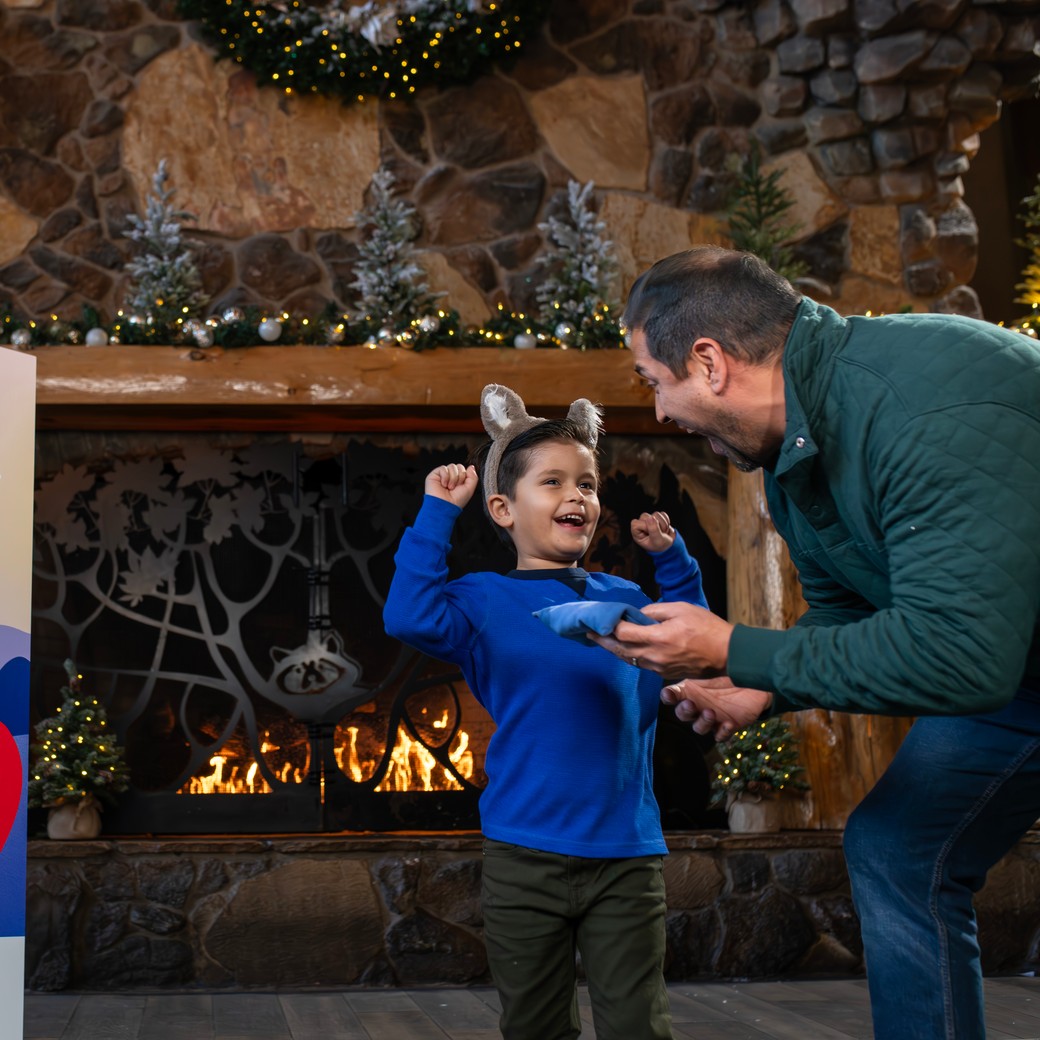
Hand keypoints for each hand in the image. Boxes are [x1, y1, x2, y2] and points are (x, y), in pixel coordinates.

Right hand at [425, 464, 478, 508]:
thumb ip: (473, 477)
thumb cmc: (456, 500)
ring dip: (452, 478)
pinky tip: (443, 484)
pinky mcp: (434, 475)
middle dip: (459, 477)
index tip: (461, 486)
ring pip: (452, 466)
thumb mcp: (469, 489)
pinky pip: (443, 468)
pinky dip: (445, 476)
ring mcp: (443, 476)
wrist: (445, 505)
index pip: (464, 470)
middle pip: (459, 466)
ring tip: (449, 487)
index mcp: (459, 481)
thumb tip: (471, 466)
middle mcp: (451, 477)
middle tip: (454, 487)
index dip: (464, 476)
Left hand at [588, 600, 731, 679]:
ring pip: (629, 659)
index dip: (608, 626)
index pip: (623, 633)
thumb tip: (638, 615)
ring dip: (613, 650)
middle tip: (587, 633)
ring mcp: (659, 668)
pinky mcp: (665, 674)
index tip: (599, 619)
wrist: (727, 654)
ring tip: (600, 641)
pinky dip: (628, 656)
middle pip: (620, 650)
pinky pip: (640, 665)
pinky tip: (622, 649)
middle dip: (602, 641)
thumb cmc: (707, 628)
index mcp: (658, 638)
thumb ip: (656, 611)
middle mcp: (655, 656)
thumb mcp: (682, 609)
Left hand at [631, 510, 674, 552]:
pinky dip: (667, 521)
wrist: (668, 545)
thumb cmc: (659, 546)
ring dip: (663, 524)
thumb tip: (651, 517)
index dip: (645, 527)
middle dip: (656, 526)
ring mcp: (649, 519)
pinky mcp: (657, 517)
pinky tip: (665, 528)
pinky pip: (663, 514)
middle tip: (659, 535)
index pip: (636, 523)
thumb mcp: (657, 541)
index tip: (650, 534)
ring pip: (656, 514)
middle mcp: (641, 524)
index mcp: (636, 532)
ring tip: (662, 532)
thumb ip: (653, 529)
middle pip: (646, 516)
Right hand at [661, 676, 772, 739]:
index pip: (672, 696)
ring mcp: (711, 719)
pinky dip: (722, 732)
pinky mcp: (727, 727)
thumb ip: (701, 665)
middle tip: (691, 704)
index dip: (668, 697)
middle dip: (684, 711)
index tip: (669, 694)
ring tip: (710, 713)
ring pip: (699, 728)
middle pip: (683, 714)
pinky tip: (728, 724)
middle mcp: (698, 706)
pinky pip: (720, 736)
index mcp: (690, 690)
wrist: (756, 683)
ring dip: (702, 722)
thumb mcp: (715, 667)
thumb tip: (688, 654)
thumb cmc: (731, 672)